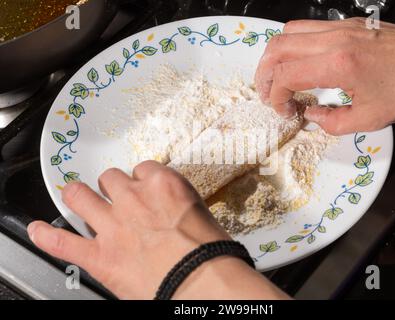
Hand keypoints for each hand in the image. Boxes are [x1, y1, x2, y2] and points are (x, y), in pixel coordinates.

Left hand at [27, 161, 287, 298]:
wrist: (201, 280)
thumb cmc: (209, 252)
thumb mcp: (199, 213)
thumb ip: (177, 203)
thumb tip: (170, 208)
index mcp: (161, 185)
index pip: (142, 168)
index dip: (140, 180)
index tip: (141, 188)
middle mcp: (133, 198)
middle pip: (110, 178)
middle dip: (112, 187)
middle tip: (115, 197)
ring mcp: (112, 225)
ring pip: (80, 195)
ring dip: (78, 196)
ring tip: (77, 197)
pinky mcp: (99, 255)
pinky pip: (63, 242)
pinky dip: (47, 237)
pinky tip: (37, 231)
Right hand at [255, 18, 394, 134]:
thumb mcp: (370, 118)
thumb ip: (332, 122)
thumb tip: (311, 117)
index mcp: (337, 64)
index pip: (285, 75)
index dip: (276, 97)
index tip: (284, 110)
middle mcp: (333, 39)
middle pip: (277, 48)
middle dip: (264, 74)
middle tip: (268, 94)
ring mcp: (339, 28)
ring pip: (288, 32)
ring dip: (274, 56)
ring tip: (276, 77)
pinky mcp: (347, 24)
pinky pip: (306, 27)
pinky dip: (293, 45)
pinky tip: (299, 62)